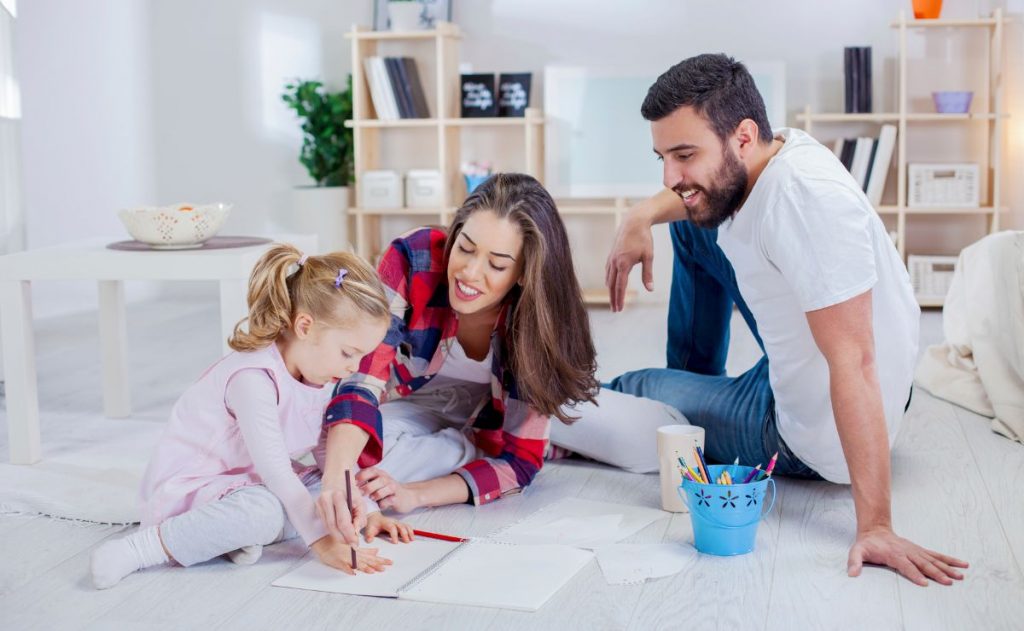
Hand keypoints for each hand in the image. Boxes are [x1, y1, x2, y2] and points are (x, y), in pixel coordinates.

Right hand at [310, 535, 391, 575]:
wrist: (326, 544)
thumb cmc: (340, 547)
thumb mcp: (356, 548)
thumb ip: (366, 551)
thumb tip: (378, 551)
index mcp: (359, 553)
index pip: (372, 557)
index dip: (381, 560)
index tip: (390, 562)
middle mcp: (355, 555)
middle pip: (367, 561)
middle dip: (376, 564)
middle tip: (385, 568)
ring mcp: (347, 559)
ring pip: (357, 564)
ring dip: (364, 568)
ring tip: (372, 571)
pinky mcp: (338, 562)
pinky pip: (344, 567)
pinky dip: (348, 569)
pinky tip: (353, 573)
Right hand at [315, 479, 366, 545]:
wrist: (336, 478)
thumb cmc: (351, 491)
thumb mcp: (360, 501)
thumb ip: (360, 517)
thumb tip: (356, 532)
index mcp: (338, 496)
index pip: (343, 522)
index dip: (349, 535)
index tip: (356, 543)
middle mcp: (326, 499)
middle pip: (333, 527)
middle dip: (343, 538)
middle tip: (352, 544)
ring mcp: (318, 504)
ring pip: (328, 527)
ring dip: (338, 536)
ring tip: (348, 538)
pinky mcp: (316, 507)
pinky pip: (325, 523)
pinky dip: (333, 530)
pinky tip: (340, 531)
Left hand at [357, 467, 420, 513]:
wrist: (406, 496)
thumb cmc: (386, 490)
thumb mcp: (376, 483)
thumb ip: (365, 482)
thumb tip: (348, 487)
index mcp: (379, 473)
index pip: (369, 471)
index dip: (360, 478)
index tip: (353, 485)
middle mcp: (386, 478)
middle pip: (377, 480)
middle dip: (368, 487)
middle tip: (362, 494)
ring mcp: (393, 488)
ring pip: (384, 490)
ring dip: (376, 495)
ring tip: (372, 499)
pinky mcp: (398, 498)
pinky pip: (389, 501)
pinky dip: (383, 504)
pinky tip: (381, 505)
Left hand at [364, 511, 415, 543]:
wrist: (375, 518)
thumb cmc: (373, 524)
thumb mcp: (369, 529)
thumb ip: (369, 535)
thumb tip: (370, 541)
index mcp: (385, 522)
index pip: (391, 527)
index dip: (394, 534)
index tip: (395, 542)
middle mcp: (393, 521)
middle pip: (401, 526)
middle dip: (404, 534)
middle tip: (406, 542)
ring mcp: (397, 522)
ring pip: (406, 525)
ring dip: (409, 532)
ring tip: (412, 540)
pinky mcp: (400, 524)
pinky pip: (407, 526)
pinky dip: (411, 531)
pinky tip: (412, 538)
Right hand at [605, 206, 655, 311]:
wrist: (634, 221)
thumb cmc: (643, 238)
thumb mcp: (649, 256)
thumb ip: (648, 274)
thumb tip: (650, 289)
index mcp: (623, 264)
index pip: (620, 286)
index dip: (620, 299)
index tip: (619, 309)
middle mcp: (614, 262)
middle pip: (612, 285)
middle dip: (613, 298)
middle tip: (615, 310)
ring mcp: (611, 258)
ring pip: (608, 278)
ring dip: (610, 290)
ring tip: (613, 299)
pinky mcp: (611, 254)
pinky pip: (608, 270)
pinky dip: (609, 279)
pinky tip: (611, 283)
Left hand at [848, 527, 967, 585]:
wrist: (875, 530)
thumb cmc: (868, 544)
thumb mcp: (857, 551)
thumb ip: (854, 562)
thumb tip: (852, 573)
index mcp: (894, 554)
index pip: (906, 566)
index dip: (914, 574)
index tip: (925, 583)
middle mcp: (908, 552)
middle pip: (924, 564)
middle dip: (936, 573)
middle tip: (948, 581)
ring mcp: (916, 551)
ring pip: (934, 560)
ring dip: (947, 568)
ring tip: (961, 575)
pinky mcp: (920, 551)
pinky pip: (937, 555)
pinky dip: (949, 560)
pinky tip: (962, 564)